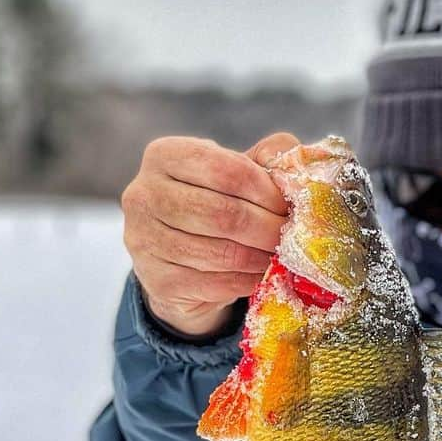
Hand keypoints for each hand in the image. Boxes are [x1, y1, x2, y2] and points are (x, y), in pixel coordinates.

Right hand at [120, 131, 299, 336]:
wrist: (179, 260)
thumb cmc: (217, 204)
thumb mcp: (239, 171)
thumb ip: (270, 158)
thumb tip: (297, 163)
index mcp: (165, 156)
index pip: (228, 170)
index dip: (268, 192)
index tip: (290, 206)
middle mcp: (144, 195)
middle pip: (225, 214)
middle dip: (269, 229)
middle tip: (293, 237)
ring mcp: (144, 240)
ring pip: (222, 253)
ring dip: (262, 258)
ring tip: (280, 256)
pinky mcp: (158, 281)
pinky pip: (217, 284)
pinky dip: (247, 281)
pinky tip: (260, 275)